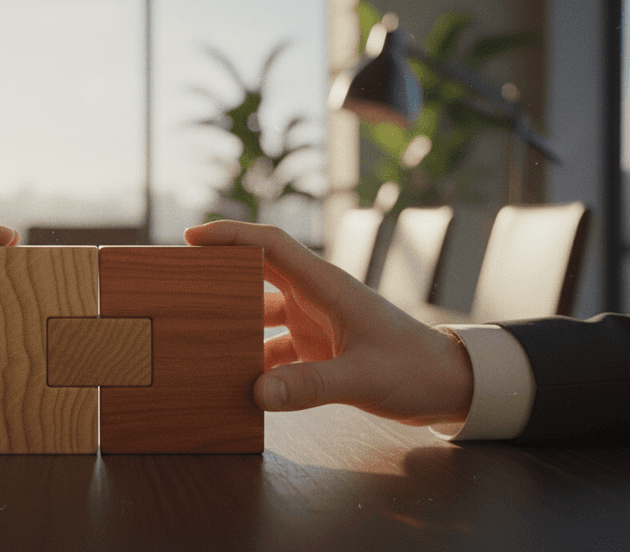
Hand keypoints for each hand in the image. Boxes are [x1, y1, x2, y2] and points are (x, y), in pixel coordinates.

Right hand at [184, 220, 472, 426]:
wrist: (449, 386)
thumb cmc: (415, 369)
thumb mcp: (363, 376)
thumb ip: (311, 385)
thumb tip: (256, 393)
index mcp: (326, 287)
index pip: (271, 246)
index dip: (231, 236)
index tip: (192, 236)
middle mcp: (315, 298)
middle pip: (257, 273)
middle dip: (220, 274)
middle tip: (180, 282)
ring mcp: (314, 323)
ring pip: (261, 313)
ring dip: (234, 323)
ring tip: (197, 335)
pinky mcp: (317, 349)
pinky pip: (273, 349)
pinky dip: (254, 362)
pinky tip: (236, 381)